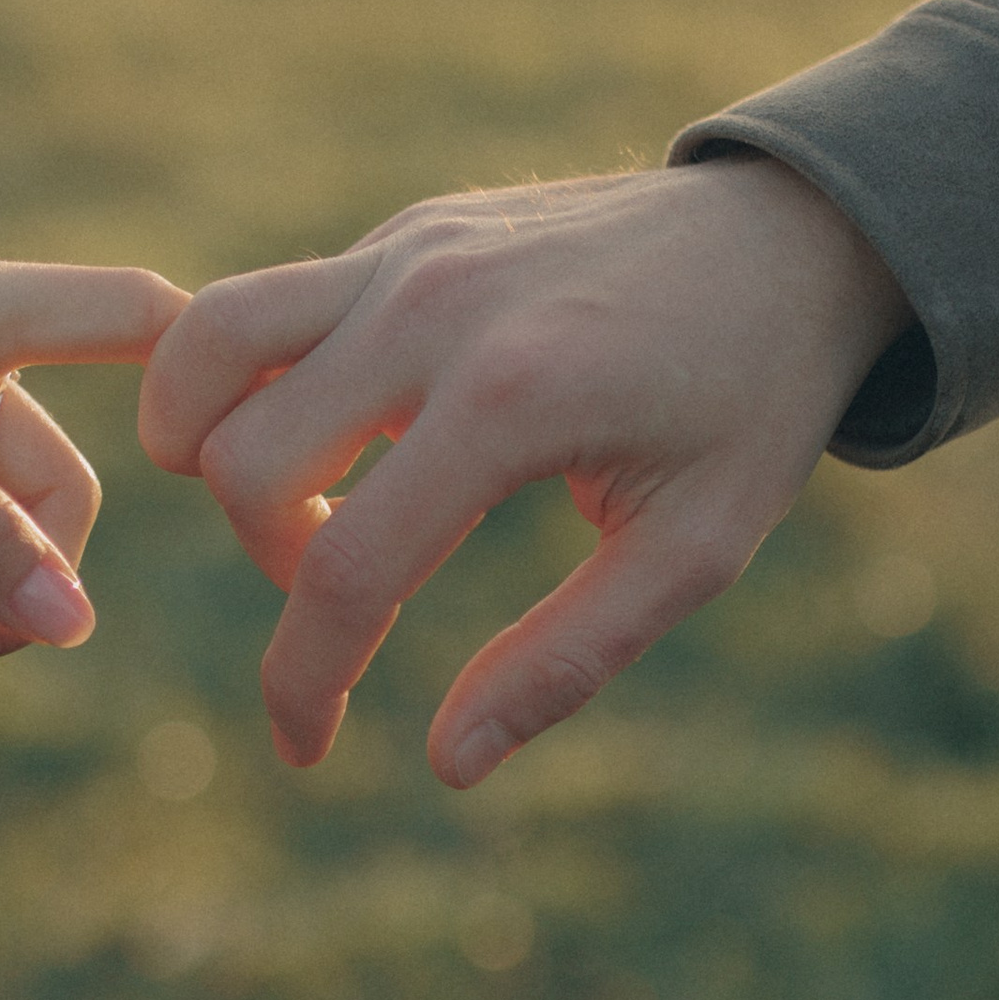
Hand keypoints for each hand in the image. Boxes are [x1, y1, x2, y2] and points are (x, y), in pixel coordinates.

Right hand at [141, 156, 910, 783]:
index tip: (308, 748)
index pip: (344, 567)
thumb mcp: (694, 550)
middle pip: (243, 461)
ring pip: (208, 347)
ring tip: (302, 504)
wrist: (790, 234)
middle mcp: (434, 309)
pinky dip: (257, 385)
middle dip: (271, 565)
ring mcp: (407, 253)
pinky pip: (266, 309)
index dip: (303, 682)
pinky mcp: (402, 233)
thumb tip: (447, 765)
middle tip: (352, 590)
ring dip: (211, 446)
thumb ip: (567, 660)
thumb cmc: (753, 401)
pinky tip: (341, 438)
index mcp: (511, 399)